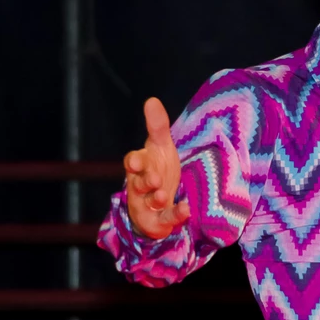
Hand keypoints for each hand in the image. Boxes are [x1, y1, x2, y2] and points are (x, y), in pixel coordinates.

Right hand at [124, 97, 190, 239]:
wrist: (159, 201)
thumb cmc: (157, 169)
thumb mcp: (161, 146)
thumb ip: (157, 127)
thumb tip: (152, 100)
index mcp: (141, 166)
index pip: (133, 162)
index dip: (134, 162)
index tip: (135, 162)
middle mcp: (140, 186)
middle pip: (139, 183)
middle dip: (145, 181)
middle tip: (155, 179)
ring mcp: (147, 204)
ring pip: (148, 202)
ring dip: (156, 198)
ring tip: (164, 195)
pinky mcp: (158, 220)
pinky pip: (165, 219)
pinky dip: (175, 215)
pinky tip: (186, 209)